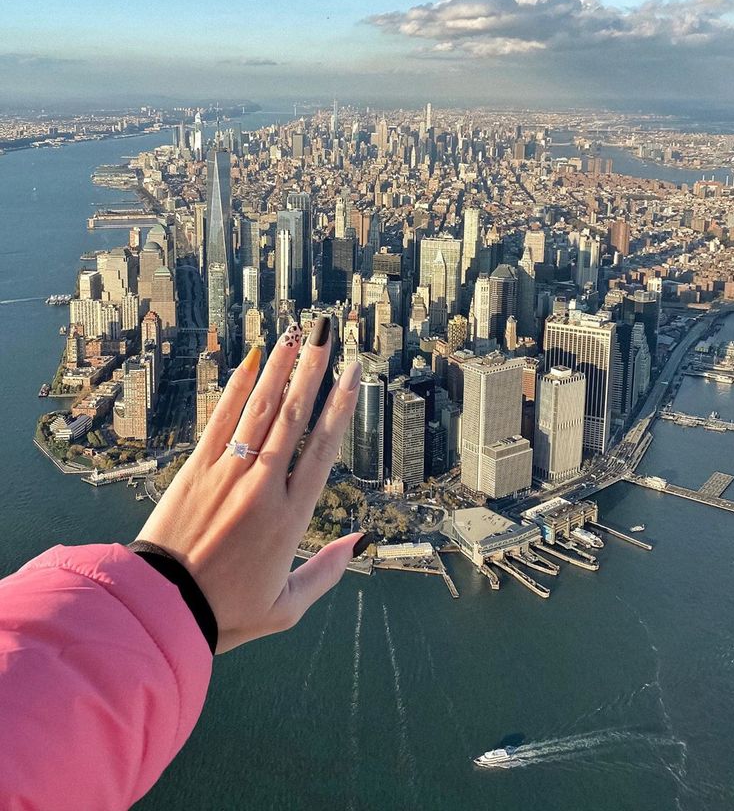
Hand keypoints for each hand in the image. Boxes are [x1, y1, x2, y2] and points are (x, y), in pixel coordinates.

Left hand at [135, 317, 363, 653]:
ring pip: (261, 410)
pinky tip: (251, 361)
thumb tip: (361, 541)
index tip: (352, 374)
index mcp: (291, 516)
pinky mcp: (196, 468)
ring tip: (296, 335)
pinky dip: (238, 387)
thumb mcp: (288, 606)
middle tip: (327, 336)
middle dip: (313, 371)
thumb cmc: (226, 610)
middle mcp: (264, 485)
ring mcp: (228, 472)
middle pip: (295, 417)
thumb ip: (327, 571)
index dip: (339, 406)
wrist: (161, 608)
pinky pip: (221, 419)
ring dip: (280, 369)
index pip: (323, 448)